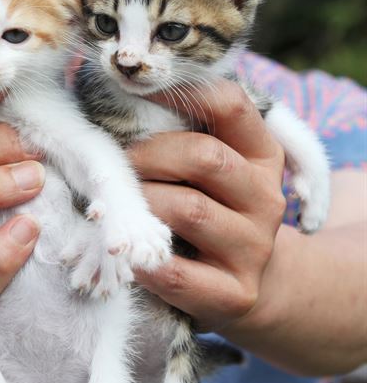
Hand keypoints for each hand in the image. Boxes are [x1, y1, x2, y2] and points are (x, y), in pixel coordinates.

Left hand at [127, 79, 286, 331]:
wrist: (246, 289)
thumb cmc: (211, 216)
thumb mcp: (211, 174)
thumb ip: (183, 139)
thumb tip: (116, 103)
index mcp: (262, 156)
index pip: (230, 105)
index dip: (181, 91)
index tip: (136, 90)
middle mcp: (266, 198)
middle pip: (205, 158)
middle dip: (148, 156)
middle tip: (116, 166)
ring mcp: (254, 248)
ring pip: (188, 209)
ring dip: (141, 204)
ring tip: (115, 207)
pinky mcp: (235, 293)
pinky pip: (176, 272)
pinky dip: (142, 260)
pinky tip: (125, 251)